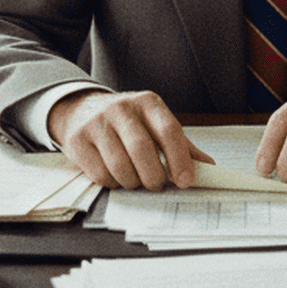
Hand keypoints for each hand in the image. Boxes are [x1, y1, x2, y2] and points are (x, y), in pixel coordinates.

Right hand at [47, 88, 213, 189]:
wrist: (81, 110)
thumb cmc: (128, 122)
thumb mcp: (154, 124)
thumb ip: (181, 145)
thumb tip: (208, 166)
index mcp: (148, 102)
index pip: (168, 130)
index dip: (179, 158)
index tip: (186, 181)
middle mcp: (122, 108)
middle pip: (142, 150)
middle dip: (154, 176)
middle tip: (157, 185)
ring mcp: (97, 123)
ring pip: (120, 167)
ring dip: (133, 182)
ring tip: (136, 179)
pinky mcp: (78, 141)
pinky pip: (100, 175)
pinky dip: (113, 183)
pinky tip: (116, 175)